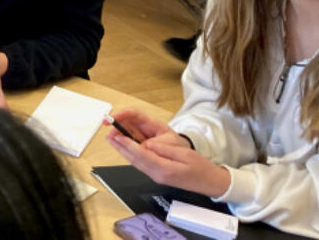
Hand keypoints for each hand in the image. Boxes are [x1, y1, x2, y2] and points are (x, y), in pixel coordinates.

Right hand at [108, 108, 185, 147]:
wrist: (183, 154)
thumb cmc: (177, 146)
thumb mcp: (170, 144)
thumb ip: (157, 145)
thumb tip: (144, 147)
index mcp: (152, 124)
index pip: (135, 114)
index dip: (122, 114)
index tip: (113, 117)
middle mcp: (144, 128)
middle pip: (126, 122)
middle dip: (116, 124)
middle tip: (110, 131)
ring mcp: (141, 136)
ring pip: (125, 131)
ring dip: (117, 134)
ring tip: (110, 138)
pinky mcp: (139, 145)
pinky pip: (128, 141)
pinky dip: (121, 142)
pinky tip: (116, 144)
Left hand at [108, 130, 230, 198]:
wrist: (210, 183)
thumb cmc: (201, 167)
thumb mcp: (185, 155)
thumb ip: (166, 150)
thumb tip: (149, 144)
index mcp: (164, 169)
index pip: (142, 155)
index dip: (128, 144)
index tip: (117, 135)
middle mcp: (157, 174)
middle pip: (134, 159)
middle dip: (120, 147)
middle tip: (108, 135)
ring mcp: (156, 175)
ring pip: (135, 162)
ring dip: (123, 150)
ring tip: (112, 139)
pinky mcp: (157, 174)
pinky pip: (141, 163)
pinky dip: (131, 154)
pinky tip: (126, 148)